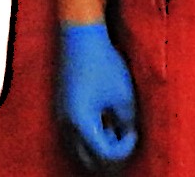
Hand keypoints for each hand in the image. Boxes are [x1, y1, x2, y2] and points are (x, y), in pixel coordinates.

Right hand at [59, 22, 138, 169]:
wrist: (80, 35)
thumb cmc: (103, 63)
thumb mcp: (124, 97)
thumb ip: (126, 124)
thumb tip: (127, 136)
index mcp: (82, 122)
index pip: (105, 154)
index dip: (124, 149)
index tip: (134, 133)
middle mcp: (66, 123)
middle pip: (88, 158)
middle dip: (109, 154)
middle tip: (125, 141)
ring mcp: (60, 115)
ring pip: (78, 148)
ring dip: (98, 146)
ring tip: (115, 130)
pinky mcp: (60, 107)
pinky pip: (73, 133)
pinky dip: (88, 135)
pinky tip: (103, 119)